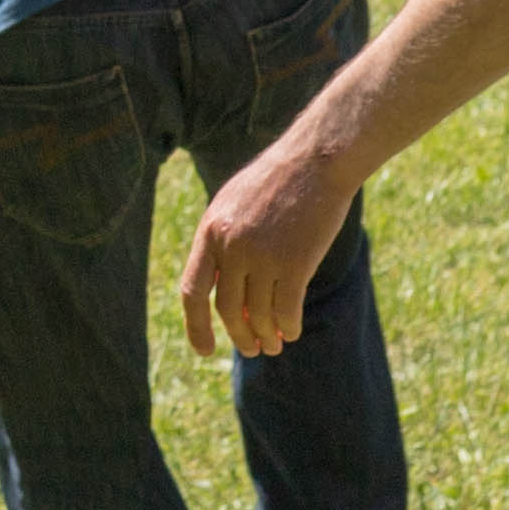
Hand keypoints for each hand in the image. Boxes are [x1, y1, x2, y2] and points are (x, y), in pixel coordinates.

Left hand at [175, 129, 356, 358]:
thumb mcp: (235, 205)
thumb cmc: (277, 181)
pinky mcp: (295, 262)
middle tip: (252, 349)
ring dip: (266, 336)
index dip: (196, 326)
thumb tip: (227, 298)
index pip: (192, 291)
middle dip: (240, 337)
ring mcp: (262, 255)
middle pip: (227, 310)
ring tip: (275, 344)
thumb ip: (224, 244)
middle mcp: (231, 246)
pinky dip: (289, 327)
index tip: (205, 350)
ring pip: (259, 314)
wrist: (315, 159)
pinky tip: (292, 331)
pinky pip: (286, 310)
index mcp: (210, 231)